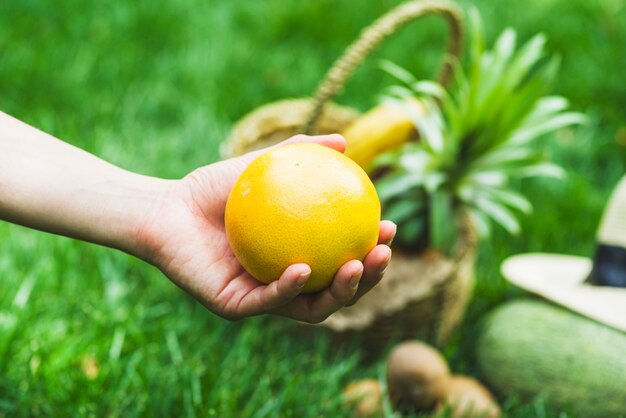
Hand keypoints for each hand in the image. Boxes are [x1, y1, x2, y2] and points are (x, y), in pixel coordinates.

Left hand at [136, 134, 395, 322]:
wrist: (167, 208)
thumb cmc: (212, 189)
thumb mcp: (263, 164)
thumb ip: (300, 154)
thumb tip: (345, 142)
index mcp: (298, 256)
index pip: (344, 261)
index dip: (371, 251)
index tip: (388, 226)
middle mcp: (286, 283)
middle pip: (338, 291)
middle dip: (368, 278)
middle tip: (383, 252)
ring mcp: (262, 298)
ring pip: (312, 308)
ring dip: (341, 292)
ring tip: (357, 265)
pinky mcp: (236, 307)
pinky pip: (269, 302)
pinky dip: (290, 289)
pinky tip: (304, 270)